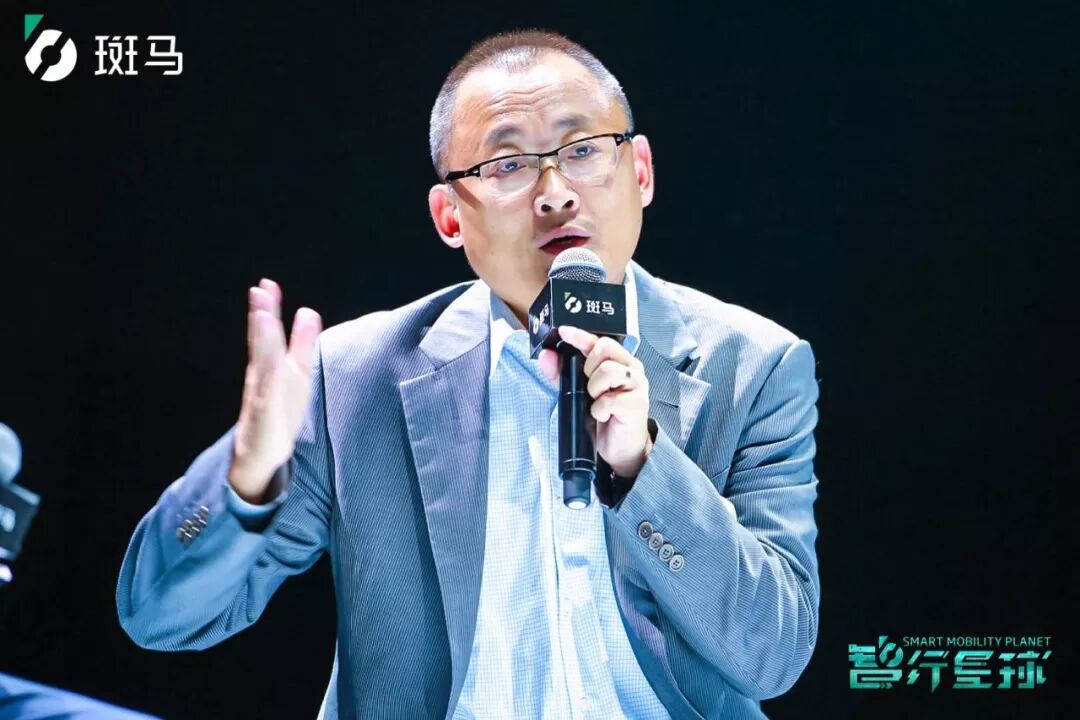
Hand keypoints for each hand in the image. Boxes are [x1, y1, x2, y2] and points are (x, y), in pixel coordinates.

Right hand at [228, 278, 321, 502]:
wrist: (261, 455)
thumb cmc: (280, 411)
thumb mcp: (297, 373)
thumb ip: (301, 343)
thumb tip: (308, 310)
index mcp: (269, 365)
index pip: (267, 333)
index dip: (268, 310)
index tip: (267, 284)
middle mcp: (261, 377)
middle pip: (262, 343)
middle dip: (262, 318)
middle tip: (260, 290)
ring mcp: (261, 396)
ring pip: (262, 364)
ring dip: (262, 341)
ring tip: (263, 316)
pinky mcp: (264, 416)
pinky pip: (267, 394)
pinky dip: (269, 378)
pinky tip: (273, 363)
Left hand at [539, 326, 652, 477]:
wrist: (620, 448)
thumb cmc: (604, 416)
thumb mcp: (578, 392)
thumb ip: (562, 373)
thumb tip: (547, 356)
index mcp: (618, 361)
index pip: (599, 340)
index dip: (581, 335)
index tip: (564, 332)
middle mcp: (631, 368)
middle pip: (604, 349)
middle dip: (588, 369)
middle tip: (590, 388)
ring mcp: (638, 384)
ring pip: (607, 371)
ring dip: (594, 390)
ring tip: (597, 402)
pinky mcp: (639, 403)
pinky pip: (610, 399)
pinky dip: (600, 410)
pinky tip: (604, 415)